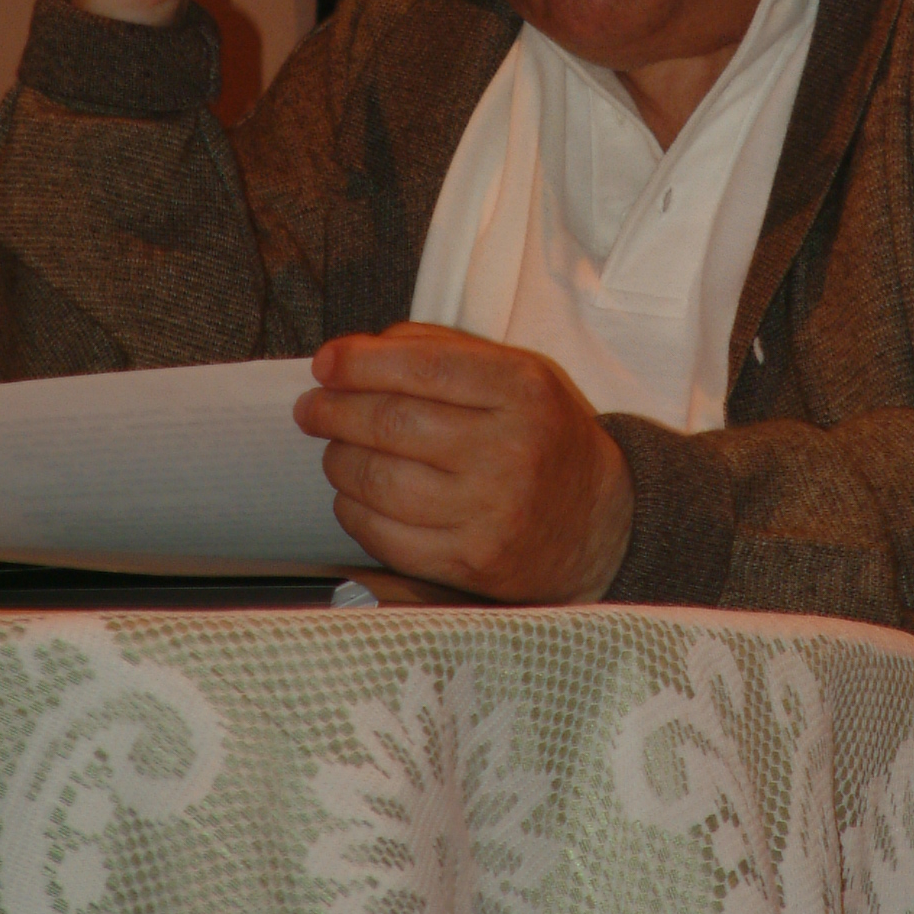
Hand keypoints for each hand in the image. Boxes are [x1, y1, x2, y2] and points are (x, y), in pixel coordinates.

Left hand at [293, 326, 634, 602]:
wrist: (601, 526)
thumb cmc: (544, 439)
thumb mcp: (519, 376)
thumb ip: (445, 350)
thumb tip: (358, 353)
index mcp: (525, 390)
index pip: (427, 366)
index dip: (363, 362)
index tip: (326, 362)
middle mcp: (511, 450)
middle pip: (394, 422)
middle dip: (334, 410)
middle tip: (312, 407)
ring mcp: (491, 512)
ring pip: (379, 480)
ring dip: (339, 460)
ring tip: (336, 449)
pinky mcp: (470, 564)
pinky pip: (384, 535)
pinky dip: (354, 510)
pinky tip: (356, 495)